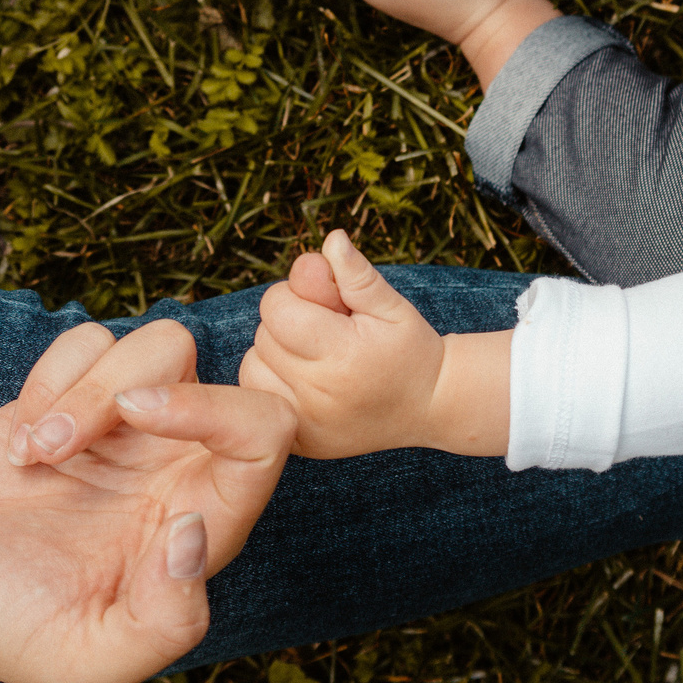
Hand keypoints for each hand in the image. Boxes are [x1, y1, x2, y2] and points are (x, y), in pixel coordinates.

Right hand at [0, 318, 294, 682]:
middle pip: (222, 377)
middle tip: (63, 438)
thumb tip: (196, 533)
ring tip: (32, 454)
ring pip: (158, 345)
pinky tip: (20, 443)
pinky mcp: (72, 394)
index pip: (266, 439)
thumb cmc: (4, 632)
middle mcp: (177, 469)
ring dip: (82, 391)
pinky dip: (49, 377)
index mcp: (203, 527)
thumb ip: (165, 624)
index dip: (223, 413)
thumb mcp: (87, 663)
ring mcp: (127, 429)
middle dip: (141, 389)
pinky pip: (92, 339)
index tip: (139, 420)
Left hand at [238, 230, 452, 456]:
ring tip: (314, 356)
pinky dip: (272, 384)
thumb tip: (331, 239)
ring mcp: (307, 423)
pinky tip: (304, 380)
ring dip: (274, 354)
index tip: (327, 304)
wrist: (430, 406)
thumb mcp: (392, 306)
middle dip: (288, 324)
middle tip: (327, 332)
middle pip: (264, 336)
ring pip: (252, 368)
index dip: (297, 295)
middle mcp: (319, 394)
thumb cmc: (410, 348)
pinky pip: (259, 399)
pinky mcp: (300, 443)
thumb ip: (356, 275)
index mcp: (344, 355)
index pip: (278, 307)